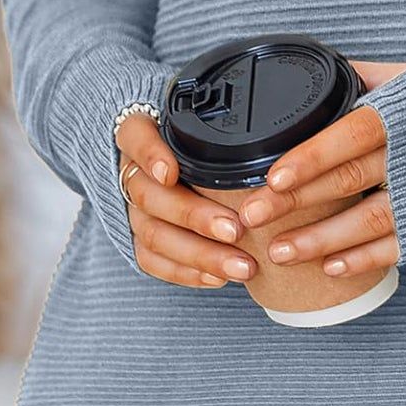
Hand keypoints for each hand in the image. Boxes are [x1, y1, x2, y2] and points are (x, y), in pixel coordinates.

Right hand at [115, 111, 257, 288]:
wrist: (170, 167)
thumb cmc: (198, 142)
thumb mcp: (206, 127)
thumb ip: (222, 131)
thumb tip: (274, 139)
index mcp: (140, 134)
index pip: (135, 137)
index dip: (150, 155)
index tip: (170, 172)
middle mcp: (132, 173)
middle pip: (150, 195)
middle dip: (194, 216)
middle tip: (235, 229)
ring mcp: (133, 209)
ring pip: (154, 234)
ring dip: (200, 254)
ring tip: (241, 266)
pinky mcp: (138, 240)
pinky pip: (152, 261)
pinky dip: (187, 272)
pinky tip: (218, 278)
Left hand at [232, 57, 405, 281]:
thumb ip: (364, 79)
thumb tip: (315, 76)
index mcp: (405, 110)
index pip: (350, 135)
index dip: (310, 157)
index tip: (272, 176)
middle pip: (347, 181)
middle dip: (295, 203)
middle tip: (252, 217)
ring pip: (368, 221)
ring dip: (321, 240)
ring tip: (280, 252)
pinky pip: (399, 244)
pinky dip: (364, 259)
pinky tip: (331, 268)